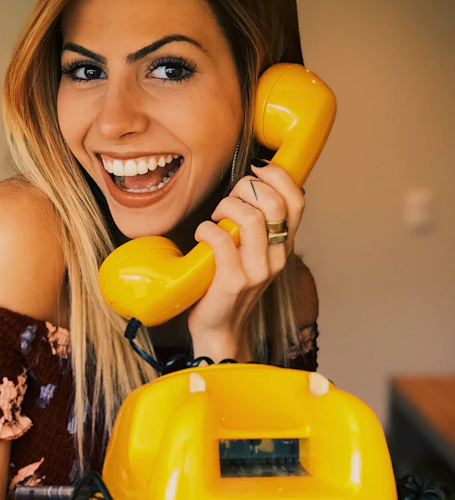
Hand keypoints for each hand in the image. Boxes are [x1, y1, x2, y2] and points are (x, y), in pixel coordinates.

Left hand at [187, 163, 304, 361]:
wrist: (220, 328)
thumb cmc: (230, 283)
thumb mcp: (254, 252)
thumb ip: (258, 223)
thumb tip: (250, 183)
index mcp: (284, 245)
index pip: (298, 201)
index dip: (279, 177)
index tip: (256, 171)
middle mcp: (277, 257)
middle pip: (274, 203)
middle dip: (245, 189)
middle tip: (229, 200)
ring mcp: (257, 271)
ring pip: (251, 218)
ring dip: (225, 207)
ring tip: (215, 219)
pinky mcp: (233, 281)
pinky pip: (221, 239)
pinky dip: (206, 229)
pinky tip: (202, 235)